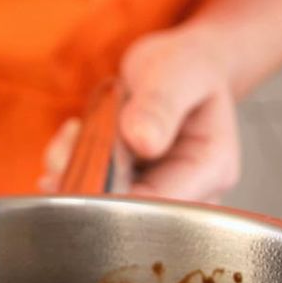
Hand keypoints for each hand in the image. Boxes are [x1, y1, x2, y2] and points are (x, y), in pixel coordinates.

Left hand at [40, 25, 241, 202]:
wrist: (179, 66)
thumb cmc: (185, 66)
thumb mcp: (177, 70)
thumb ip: (161, 103)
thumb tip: (144, 141)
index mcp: (212, 168)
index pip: (160, 204)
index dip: (116, 195)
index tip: (84, 167)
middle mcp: (191, 193)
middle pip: (132, 216)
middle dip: (90, 183)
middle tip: (70, 147)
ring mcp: (160, 195)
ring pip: (106, 207)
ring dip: (76, 173)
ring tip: (76, 133)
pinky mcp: (133, 192)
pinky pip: (95, 194)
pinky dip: (72, 168)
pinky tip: (76, 137)